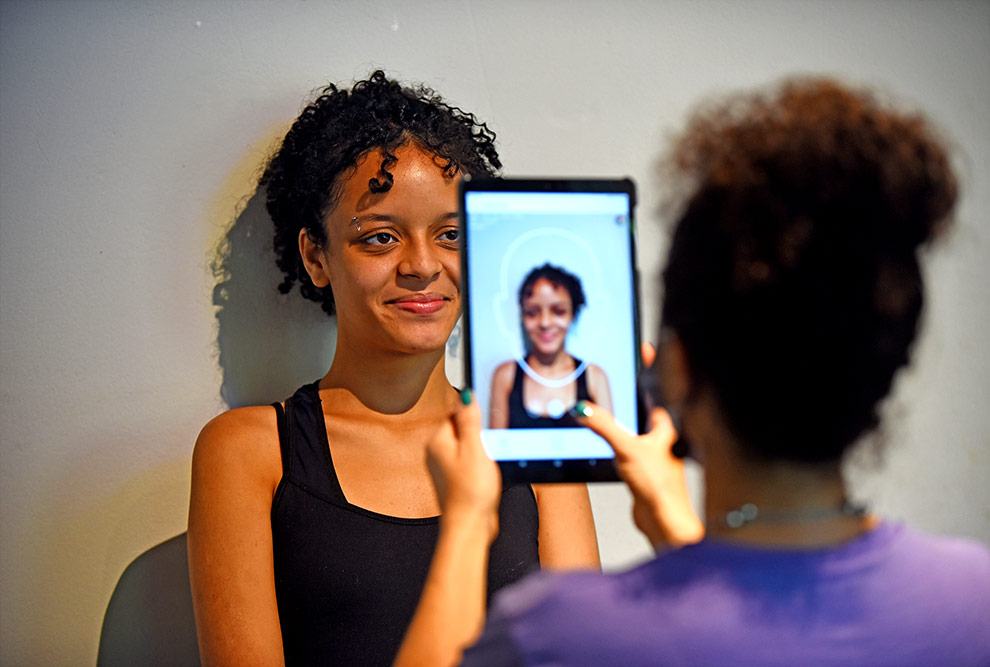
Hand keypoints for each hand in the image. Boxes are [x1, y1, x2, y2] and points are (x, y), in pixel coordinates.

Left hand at [427, 391, 501, 541]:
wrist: (470, 527)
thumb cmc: (471, 493)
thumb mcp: (475, 448)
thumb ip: (470, 420)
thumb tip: (465, 394)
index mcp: (437, 441)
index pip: (455, 412)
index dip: (475, 417)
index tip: (487, 427)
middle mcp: (436, 453)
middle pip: (462, 428)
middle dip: (480, 435)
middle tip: (488, 449)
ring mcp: (445, 467)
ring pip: (468, 446)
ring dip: (482, 451)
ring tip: (487, 466)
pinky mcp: (456, 479)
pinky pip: (470, 461)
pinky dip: (481, 465)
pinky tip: (487, 476)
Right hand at [572, 401, 703, 550]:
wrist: (663, 520)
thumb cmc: (659, 486)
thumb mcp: (626, 448)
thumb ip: (604, 426)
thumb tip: (585, 410)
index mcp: (665, 435)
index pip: (655, 411)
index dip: (641, 403)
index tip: (627, 399)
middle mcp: (663, 450)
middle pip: (644, 429)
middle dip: (628, 426)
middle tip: (613, 421)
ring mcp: (655, 467)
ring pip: (638, 449)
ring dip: (624, 447)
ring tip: (611, 444)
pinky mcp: (647, 483)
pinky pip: (633, 468)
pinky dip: (624, 466)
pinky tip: (617, 469)